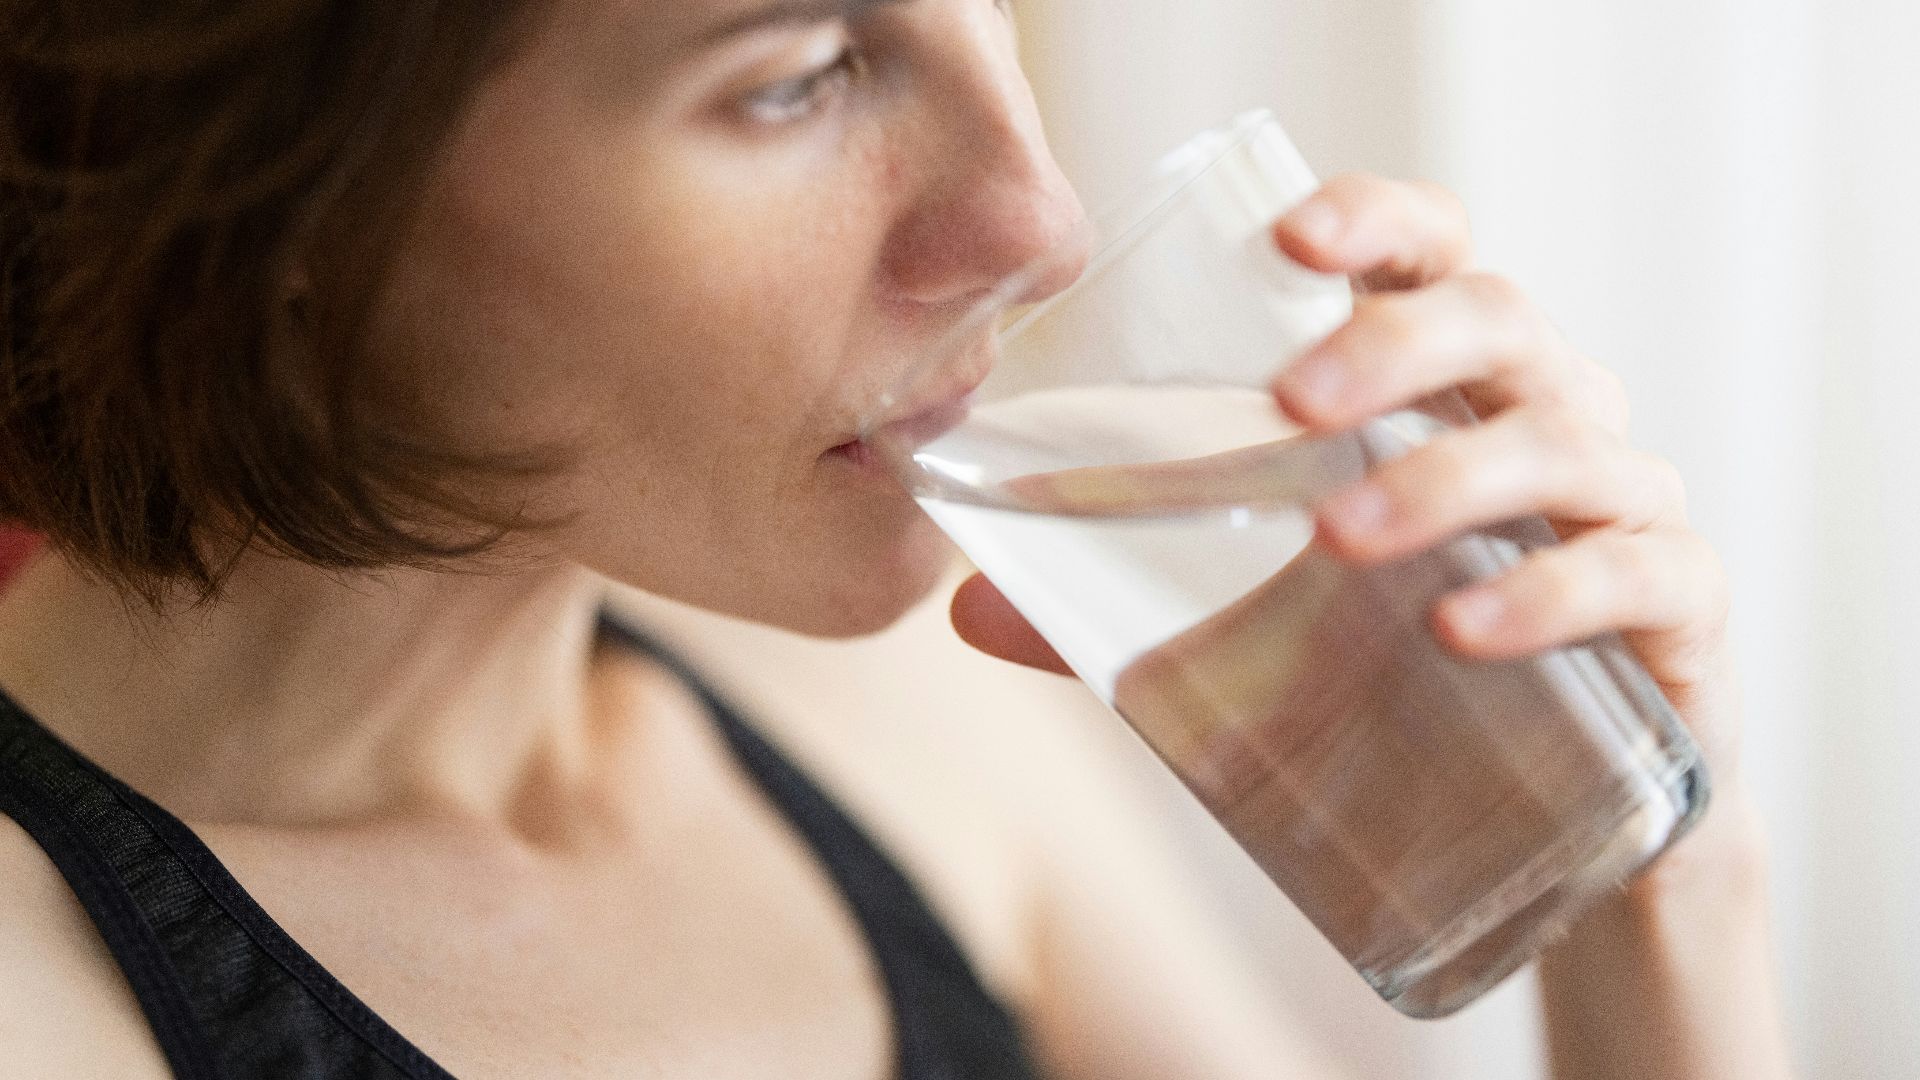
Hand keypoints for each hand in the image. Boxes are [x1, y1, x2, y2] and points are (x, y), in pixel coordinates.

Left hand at [950, 174, 1750, 880]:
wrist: (1557, 823)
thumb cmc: (1400, 679)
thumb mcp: (1262, 632)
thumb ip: (1125, 612)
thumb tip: (966, 608)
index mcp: (1443, 388)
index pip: (1428, 256)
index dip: (1374, 221)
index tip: (1288, 240)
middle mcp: (1543, 414)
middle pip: (1498, 319)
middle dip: (1394, 345)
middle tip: (1293, 405)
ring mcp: (1622, 504)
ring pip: (1561, 438)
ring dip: (1447, 478)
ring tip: (1342, 542)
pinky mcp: (1677, 609)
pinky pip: (1637, 573)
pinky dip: (1551, 593)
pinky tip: (1463, 633)